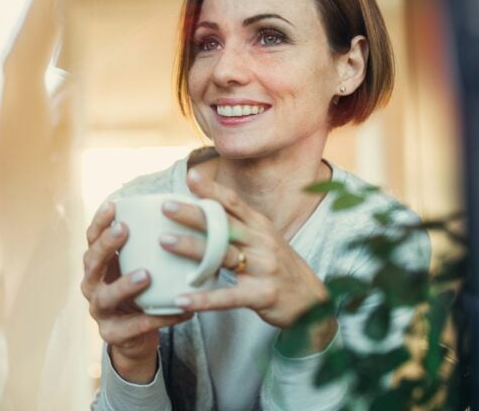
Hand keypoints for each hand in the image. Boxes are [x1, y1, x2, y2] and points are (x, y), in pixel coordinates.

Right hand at [81, 202, 192, 382]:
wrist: (135, 337)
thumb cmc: (140, 292)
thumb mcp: (139, 265)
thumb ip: (148, 244)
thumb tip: (181, 205)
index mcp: (97, 264)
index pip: (92, 238)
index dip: (99, 221)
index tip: (113, 204)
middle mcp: (92, 285)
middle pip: (92, 262)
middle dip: (106, 245)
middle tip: (125, 229)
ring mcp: (99, 311)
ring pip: (106, 297)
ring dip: (124, 284)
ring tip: (146, 275)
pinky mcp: (112, 335)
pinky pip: (134, 326)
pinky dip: (157, 318)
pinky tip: (179, 310)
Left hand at [159, 169, 335, 352]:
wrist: (313, 303)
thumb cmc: (279, 268)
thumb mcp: (264, 241)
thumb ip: (237, 227)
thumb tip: (200, 213)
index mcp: (260, 226)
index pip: (234, 203)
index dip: (212, 189)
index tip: (190, 175)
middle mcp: (262, 242)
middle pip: (224, 224)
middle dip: (194, 214)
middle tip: (165, 206)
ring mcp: (264, 268)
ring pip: (223, 255)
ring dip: (193, 248)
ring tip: (165, 241)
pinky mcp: (263, 295)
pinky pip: (228, 296)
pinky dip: (204, 299)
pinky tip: (181, 299)